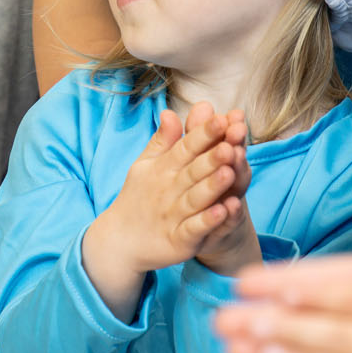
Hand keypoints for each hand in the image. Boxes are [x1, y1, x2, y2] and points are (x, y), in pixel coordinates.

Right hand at [84, 103, 246, 277]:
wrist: (119, 241)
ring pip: (196, 198)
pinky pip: (194, 229)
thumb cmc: (138, 198)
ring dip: (212, 186)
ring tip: (229, 172)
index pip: (186, 147)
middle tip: (232, 142)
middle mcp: (169, 190)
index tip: (222, 118)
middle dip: (212, 157)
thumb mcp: (146, 166)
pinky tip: (223, 211)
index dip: (203, 134)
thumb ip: (163, 141)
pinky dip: (207, 221)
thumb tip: (170, 111)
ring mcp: (173, 216)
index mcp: (164, 169)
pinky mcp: (179, 241)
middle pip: (194, 171)